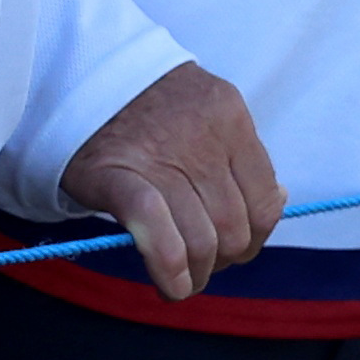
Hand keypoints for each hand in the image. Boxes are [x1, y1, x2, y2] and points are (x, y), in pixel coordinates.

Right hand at [57, 62, 282, 298]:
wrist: (80, 74)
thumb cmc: (149, 104)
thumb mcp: (207, 112)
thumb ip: (241, 157)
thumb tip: (279, 200)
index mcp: (229, 116)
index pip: (266, 200)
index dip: (255, 238)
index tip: (232, 248)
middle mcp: (201, 135)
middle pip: (234, 228)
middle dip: (221, 261)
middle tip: (199, 266)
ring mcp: (160, 155)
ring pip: (201, 240)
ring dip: (195, 275)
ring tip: (180, 279)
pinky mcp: (118, 175)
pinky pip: (159, 236)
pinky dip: (169, 270)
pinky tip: (169, 284)